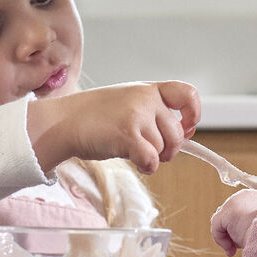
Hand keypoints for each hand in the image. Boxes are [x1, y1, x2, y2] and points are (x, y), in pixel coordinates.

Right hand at [27, 80, 199, 173]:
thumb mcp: (128, 102)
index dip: (193, 114)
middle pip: (177, 133)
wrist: (63, 122)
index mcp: (148, 89)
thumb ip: (154, 112)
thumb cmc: (94, 117)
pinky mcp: (127, 134)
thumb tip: (185, 134)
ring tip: (131, 150)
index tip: (187, 127)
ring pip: (163, 149)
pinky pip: (152, 160)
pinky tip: (137, 163)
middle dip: (168, 149)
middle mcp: (145, 98)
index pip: (187, 94)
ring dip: (152, 157)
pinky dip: (147, 167)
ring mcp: (136, 115)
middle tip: (150, 152)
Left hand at [210, 189, 256, 255]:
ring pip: (221, 223)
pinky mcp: (226, 212)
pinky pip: (216, 228)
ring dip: (227, 238)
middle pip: (228, 216)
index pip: (240, 211)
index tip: (245, 241)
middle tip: (237, 248)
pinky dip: (221, 241)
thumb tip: (240, 233)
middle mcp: (243, 195)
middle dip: (231, 233)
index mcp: (255, 196)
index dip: (239, 228)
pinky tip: (231, 251)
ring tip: (235, 250)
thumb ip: (253, 223)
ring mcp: (233, 202)